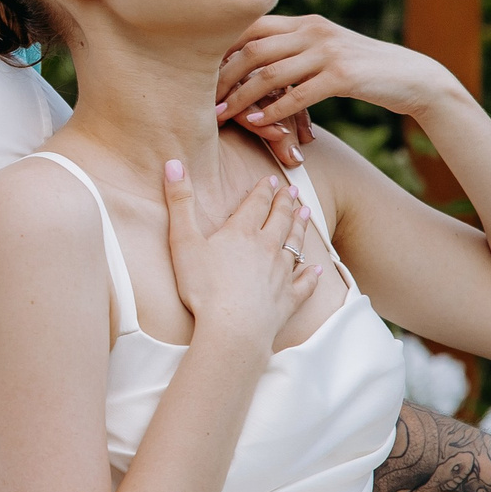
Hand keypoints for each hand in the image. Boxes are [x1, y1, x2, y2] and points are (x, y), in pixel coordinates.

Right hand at [160, 162, 323, 350]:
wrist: (233, 329)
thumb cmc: (204, 287)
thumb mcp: (183, 241)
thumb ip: (179, 202)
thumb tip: (173, 162)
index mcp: (242, 232)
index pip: (257, 203)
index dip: (264, 190)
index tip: (272, 180)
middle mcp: (268, 248)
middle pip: (281, 219)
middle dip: (286, 203)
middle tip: (293, 192)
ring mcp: (282, 274)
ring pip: (295, 244)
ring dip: (301, 227)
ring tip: (307, 214)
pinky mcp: (288, 299)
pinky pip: (305, 283)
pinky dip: (311, 275)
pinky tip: (317, 269)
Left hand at [216, 13, 463, 132]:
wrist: (413, 77)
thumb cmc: (363, 71)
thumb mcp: (326, 52)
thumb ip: (295, 51)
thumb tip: (254, 64)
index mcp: (305, 22)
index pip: (251, 27)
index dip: (221, 49)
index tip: (197, 72)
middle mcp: (313, 30)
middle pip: (253, 48)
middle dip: (222, 75)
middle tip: (200, 98)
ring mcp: (328, 51)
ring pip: (270, 72)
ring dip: (241, 96)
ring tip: (220, 115)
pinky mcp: (343, 75)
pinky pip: (299, 94)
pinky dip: (274, 111)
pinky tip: (257, 124)